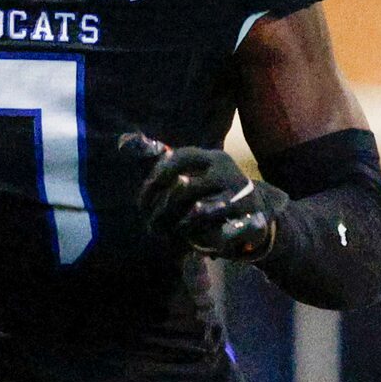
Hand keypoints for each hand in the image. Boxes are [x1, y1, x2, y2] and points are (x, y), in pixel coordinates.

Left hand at [124, 132, 282, 261]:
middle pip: (184, 187)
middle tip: (151, 224)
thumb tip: (123, 141)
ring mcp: (237, 192)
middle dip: (163, 208)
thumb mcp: (195, 173)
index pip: (177, 158)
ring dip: (177, 224)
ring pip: (198, 210)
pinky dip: (198, 236)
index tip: (143, 198)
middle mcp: (224, 170)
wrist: (257, 212)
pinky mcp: (246, 216)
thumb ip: (165, 163)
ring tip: (167, 233)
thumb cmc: (214, 192)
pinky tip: (187, 240)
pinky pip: (215, 230)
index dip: (156, 177)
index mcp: (210, 157)